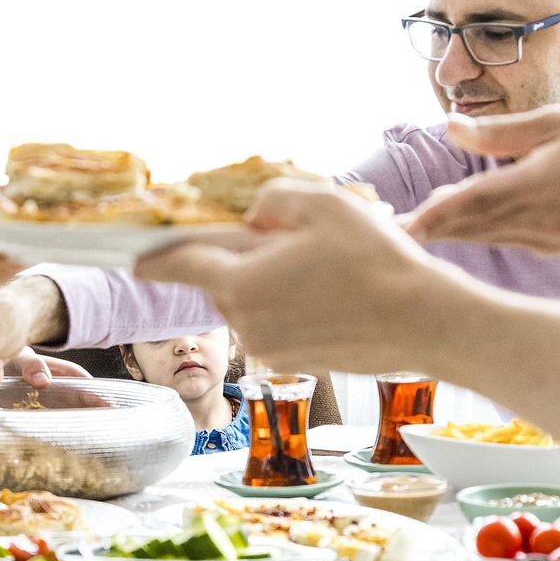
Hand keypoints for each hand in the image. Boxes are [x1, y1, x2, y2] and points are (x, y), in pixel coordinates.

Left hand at [135, 180, 468, 372]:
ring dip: (270, 279)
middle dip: (243, 256)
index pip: (180, 265)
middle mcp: (245, 321)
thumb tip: (252, 217)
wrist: (425, 323)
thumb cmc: (376, 260)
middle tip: (296, 240)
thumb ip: (271, 199)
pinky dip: (290, 303)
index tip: (134, 260)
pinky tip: (334, 292)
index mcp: (240, 283)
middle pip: (222, 279)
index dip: (155, 258)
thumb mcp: (321, 204)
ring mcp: (268, 348)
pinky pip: (275, 321)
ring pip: (251, 300)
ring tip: (327, 267)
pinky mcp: (292, 361)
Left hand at [401, 107, 559, 254]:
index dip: (435, 215)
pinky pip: (504, 240)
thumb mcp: (557, 123)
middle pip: (471, 226)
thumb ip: (500, 131)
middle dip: (430, 227)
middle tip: (389, 226)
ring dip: (449, 230)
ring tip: (413, 222)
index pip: (476, 202)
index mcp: (543, 183)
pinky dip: (477, 233)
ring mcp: (547, 239)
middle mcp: (542, 219)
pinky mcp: (551, 248)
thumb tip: (450, 125)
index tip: (401, 224)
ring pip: (484, 236)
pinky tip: (456, 224)